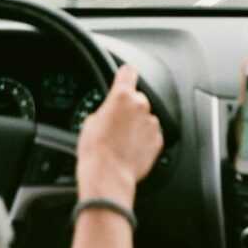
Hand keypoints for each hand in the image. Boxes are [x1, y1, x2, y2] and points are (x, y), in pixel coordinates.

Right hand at [75, 64, 163, 207]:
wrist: (108, 176)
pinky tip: (130, 149)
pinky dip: (144, 139)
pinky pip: (151, 134)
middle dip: (129, 108)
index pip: (128, 71)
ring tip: (122, 141)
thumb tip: (107, 114)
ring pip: (145, 117)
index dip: (125, 74)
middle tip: (116, 124)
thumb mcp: (89, 123)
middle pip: (137, 98)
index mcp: (121, 96)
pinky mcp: (158, 140)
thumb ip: (104, 110)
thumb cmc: (95, 151)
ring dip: (137, 125)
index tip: (125, 76)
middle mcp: (140, 105)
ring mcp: (151, 123)